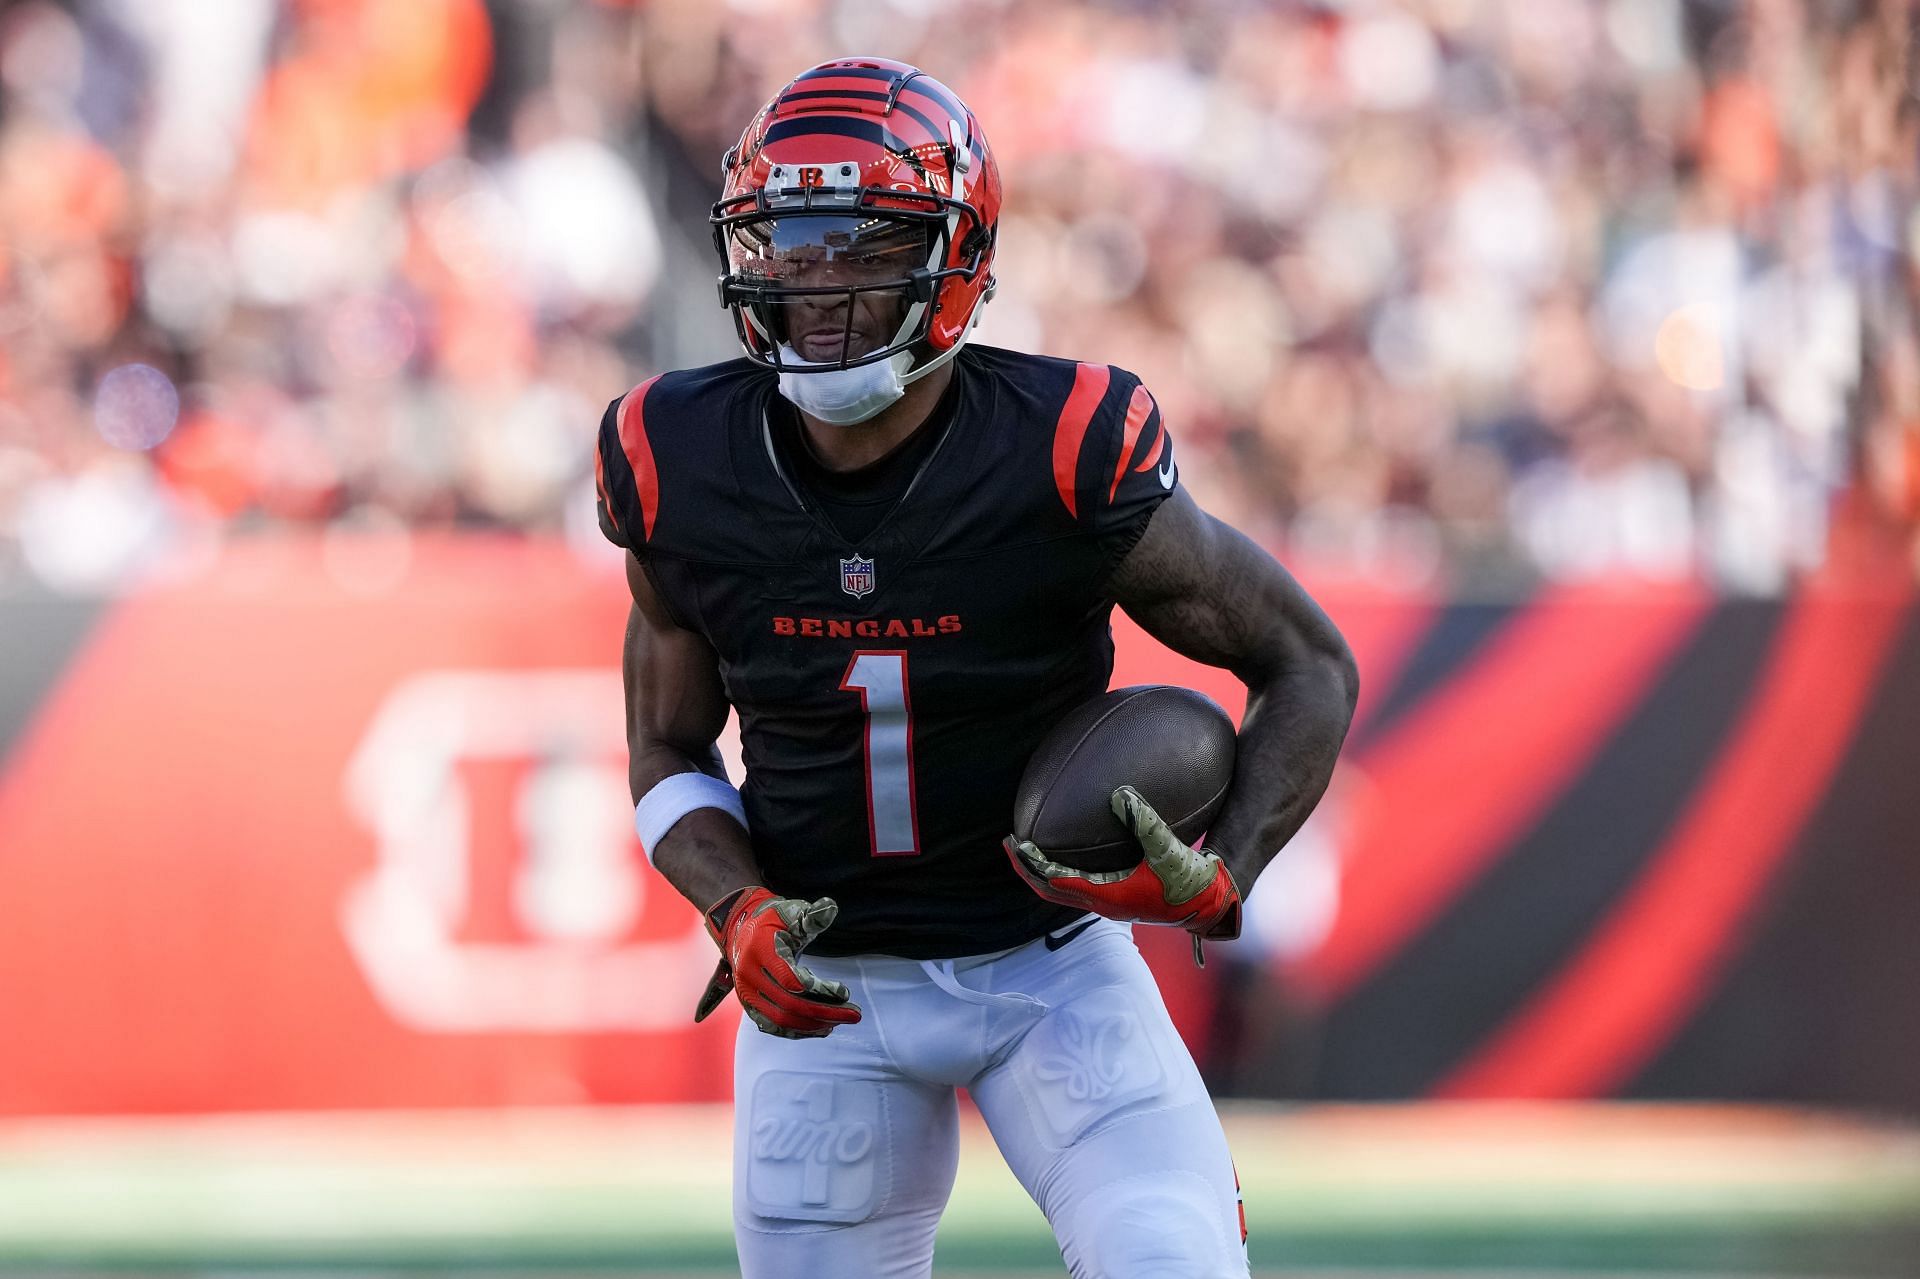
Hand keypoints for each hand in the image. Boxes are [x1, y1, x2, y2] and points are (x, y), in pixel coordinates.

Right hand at [692, 886, 862, 1037]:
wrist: (742, 930)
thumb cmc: (774, 921)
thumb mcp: (792, 913)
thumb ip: (812, 916)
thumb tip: (831, 907)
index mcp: (759, 950)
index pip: (790, 979)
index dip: (819, 989)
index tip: (844, 991)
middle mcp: (748, 976)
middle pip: (789, 1005)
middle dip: (825, 1012)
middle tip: (855, 1015)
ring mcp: (746, 994)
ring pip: (781, 1020)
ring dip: (814, 1025)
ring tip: (841, 1021)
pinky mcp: (749, 1006)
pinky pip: (773, 1026)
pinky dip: (798, 1031)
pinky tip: (822, 1027)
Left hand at [1006, 786, 1241, 960]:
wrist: (1211, 905)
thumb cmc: (1192, 882)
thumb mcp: (1169, 850)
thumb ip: (1145, 822)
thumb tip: (1120, 794)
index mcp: (1107, 896)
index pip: (1055, 882)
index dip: (1032, 864)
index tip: (1015, 843)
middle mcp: (1103, 904)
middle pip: (1050, 891)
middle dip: (1027, 869)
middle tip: (1010, 843)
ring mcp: (1110, 903)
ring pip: (1063, 891)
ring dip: (1042, 873)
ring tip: (1029, 849)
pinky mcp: (1120, 899)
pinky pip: (1079, 887)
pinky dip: (1062, 872)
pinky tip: (1068, 851)